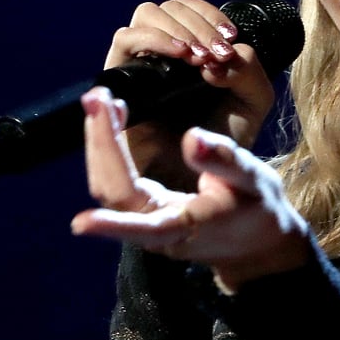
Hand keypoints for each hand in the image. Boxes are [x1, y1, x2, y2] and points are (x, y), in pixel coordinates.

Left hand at [70, 88, 312, 290]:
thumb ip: (224, 160)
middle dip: (100, 144)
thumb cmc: (258, 210)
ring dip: (98, 143)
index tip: (80, 224)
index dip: (112, 225)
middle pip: (113, 193)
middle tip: (97, 98)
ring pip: (107, 188)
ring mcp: (146, 223)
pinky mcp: (142, 212)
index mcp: (186, 227)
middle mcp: (158, 231)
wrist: (257, 241)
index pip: (143, 225)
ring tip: (100, 101)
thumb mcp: (254, 181)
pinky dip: (107, 148)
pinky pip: (114, 182)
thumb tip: (191, 137)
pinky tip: (111, 119)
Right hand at [103, 0, 275, 189]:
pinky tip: (181, 57)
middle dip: (198, 22)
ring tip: (199, 57)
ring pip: (147, 14)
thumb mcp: (253, 99)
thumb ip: (248, 68)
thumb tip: (212, 56)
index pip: (190, 7)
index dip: (209, 14)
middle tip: (217, 52)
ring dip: (178, 27)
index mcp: (192, 48)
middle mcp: (162, 51)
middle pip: (170, 6)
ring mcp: (139, 62)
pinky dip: (155, 39)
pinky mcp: (119, 79)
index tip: (230, 38)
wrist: (201, 179)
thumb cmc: (224, 141)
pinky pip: (124, 40)